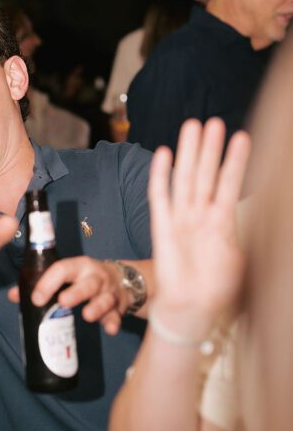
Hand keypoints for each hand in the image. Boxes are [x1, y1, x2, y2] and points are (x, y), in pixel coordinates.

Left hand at [8, 256, 132, 334]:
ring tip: (87, 316)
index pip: (62, 269)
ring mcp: (109, 291)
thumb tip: (13, 295)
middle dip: (76, 293)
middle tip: (63, 302)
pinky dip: (114, 322)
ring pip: (104, 299)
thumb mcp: (67, 275)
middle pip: (87, 283)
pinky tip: (110, 329)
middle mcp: (95, 277)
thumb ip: (41, 284)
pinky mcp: (119, 306)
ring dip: (96, 307)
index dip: (49, 282)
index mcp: (78, 267)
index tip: (36, 298)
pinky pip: (117, 315)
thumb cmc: (84, 278)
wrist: (123, 279)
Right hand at [148, 117, 249, 338]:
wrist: (192, 309)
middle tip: (214, 121)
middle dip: (210, 148)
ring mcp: (180, 219)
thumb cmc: (218, 289)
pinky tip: (164, 154)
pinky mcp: (162, 227)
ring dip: (190, 152)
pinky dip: (160, 175)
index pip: (229, 184)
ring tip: (193, 125)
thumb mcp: (244, 261)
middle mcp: (200, 215)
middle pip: (205, 174)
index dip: (236, 161)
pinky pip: (159, 197)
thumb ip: (252, 238)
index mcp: (222, 222)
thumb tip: (272, 219)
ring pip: (185, 178)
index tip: (243, 136)